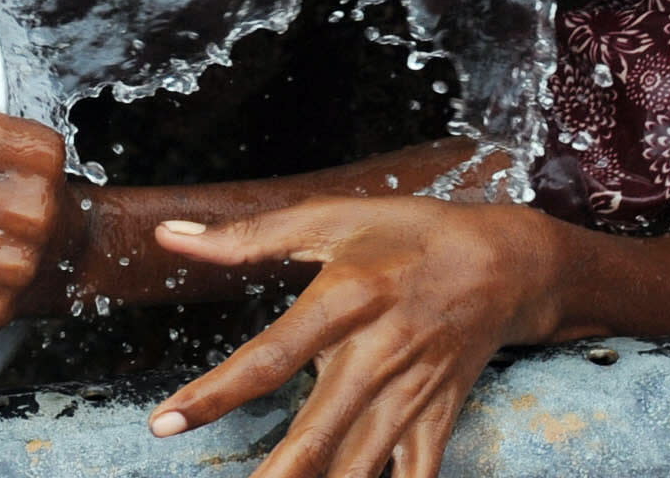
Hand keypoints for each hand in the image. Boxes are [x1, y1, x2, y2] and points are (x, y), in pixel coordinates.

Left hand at [147, 198, 554, 477]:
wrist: (504, 264)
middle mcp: (378, 354)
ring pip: (360, 466)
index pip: (269, 356)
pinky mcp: (437, 420)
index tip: (165, 424)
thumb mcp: (331, 217)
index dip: (215, 393)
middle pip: (319, 430)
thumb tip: (169, 236)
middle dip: (276, 475)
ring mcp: (411, 395)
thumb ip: (247, 234)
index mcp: (346, 298)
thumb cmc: (409, 235)